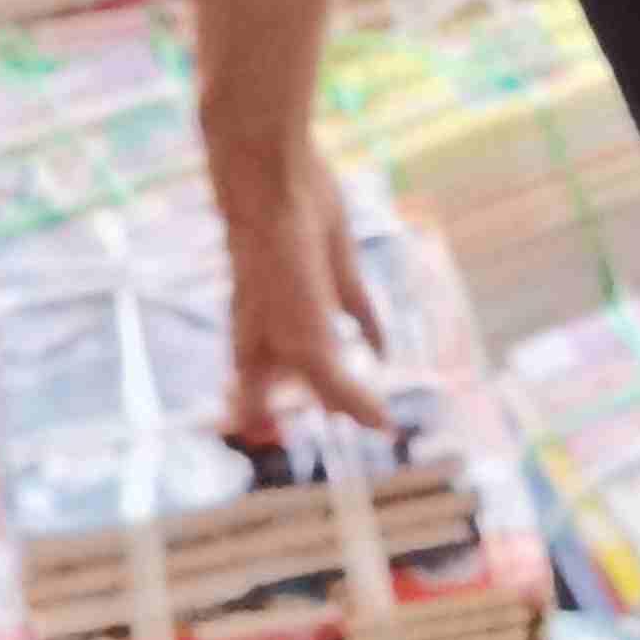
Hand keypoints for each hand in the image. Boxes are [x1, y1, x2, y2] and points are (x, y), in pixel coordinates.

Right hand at [211, 136, 390, 450]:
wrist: (278, 189)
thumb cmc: (277, 269)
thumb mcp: (307, 341)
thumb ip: (338, 387)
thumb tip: (379, 427)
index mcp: (257, 351)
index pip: (255, 403)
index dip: (266, 426)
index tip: (281, 449)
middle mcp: (279, 330)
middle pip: (295, 382)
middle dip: (315, 406)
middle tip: (346, 432)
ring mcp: (309, 301)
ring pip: (329, 350)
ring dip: (348, 375)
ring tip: (365, 403)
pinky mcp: (338, 272)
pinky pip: (359, 312)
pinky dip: (372, 334)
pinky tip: (384, 353)